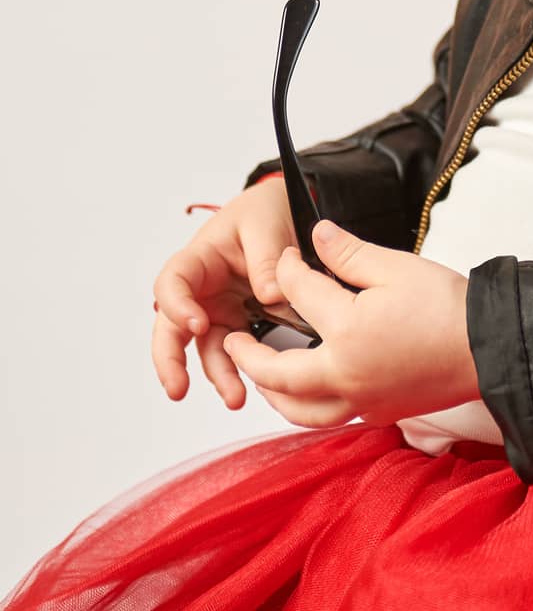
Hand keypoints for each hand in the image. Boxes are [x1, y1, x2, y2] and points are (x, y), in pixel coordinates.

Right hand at [152, 173, 298, 408]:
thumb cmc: (265, 211)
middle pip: (173, 328)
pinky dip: (241, 371)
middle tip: (178, 388)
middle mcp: (201, 290)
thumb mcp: (266, 224)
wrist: (285, 212)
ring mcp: (218, 310)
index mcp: (199, 259)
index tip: (198, 323)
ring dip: (217, 375)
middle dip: (171, 360)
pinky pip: (235, 352)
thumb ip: (267, 259)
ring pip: (207, 348)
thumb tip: (270, 297)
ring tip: (235, 398)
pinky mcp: (240, 324)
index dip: (177, 306)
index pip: (172, 284)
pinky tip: (253, 388)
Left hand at [219, 220, 480, 428]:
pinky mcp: (379, 413)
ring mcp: (361, 401)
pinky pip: (329, 416)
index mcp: (346, 333)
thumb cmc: (447, 307)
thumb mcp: (395, 267)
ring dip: (273, 391)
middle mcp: (345, 376)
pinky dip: (307, 404)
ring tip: (262, 372)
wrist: (489, 348)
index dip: (289, 268)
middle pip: (278, 373)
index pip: (299, 295)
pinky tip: (308, 386)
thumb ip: (347, 252)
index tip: (290, 256)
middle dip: (249, 355)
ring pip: (299, 410)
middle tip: (234, 339)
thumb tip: (316, 236)